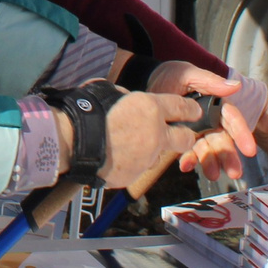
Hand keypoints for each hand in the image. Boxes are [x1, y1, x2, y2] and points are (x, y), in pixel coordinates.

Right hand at [54, 91, 213, 191]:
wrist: (72, 141)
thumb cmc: (88, 111)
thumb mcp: (110, 92)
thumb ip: (127, 98)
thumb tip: (129, 102)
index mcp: (151, 108)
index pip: (184, 108)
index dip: (192, 110)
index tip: (194, 112)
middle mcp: (155, 134)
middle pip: (186, 139)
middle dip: (184, 136)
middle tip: (176, 134)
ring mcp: (146, 158)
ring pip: (156, 155)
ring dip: (147, 150)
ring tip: (123, 145)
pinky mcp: (133, 175)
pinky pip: (136, 168)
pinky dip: (128, 163)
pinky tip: (111, 156)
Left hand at [106, 58, 262, 168]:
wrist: (142, 81)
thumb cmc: (168, 75)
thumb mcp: (188, 74)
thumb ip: (210, 82)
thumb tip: (236, 86)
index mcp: (214, 104)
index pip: (232, 120)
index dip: (242, 134)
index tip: (249, 150)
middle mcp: (208, 121)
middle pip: (222, 140)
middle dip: (229, 156)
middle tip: (234, 172)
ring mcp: (195, 132)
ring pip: (207, 150)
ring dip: (211, 163)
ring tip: (213, 175)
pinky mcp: (181, 140)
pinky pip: (187, 153)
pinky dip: (189, 160)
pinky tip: (185, 166)